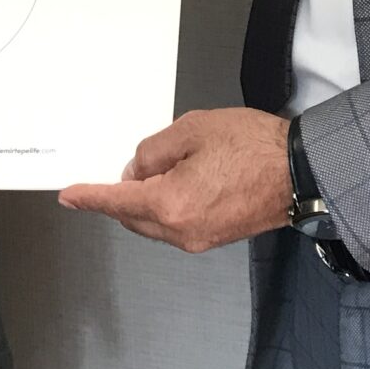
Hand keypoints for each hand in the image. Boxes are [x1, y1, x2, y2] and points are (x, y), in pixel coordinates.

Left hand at [58, 108, 291, 252]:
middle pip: (133, 217)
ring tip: (151, 172)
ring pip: (154, 224)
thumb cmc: (253, 146)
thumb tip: (137, 170)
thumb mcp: (193, 129)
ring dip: (144, 203)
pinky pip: (175, 226)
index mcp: (171, 204)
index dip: (89, 198)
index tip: (68, 197)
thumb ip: (154, 150)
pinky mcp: (216, 237)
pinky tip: (174, 185)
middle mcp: (181, 231)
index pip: (117, 201)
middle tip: (115, 173)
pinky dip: (165, 209)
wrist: (301, 172)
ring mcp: (200, 239)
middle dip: (118, 198)